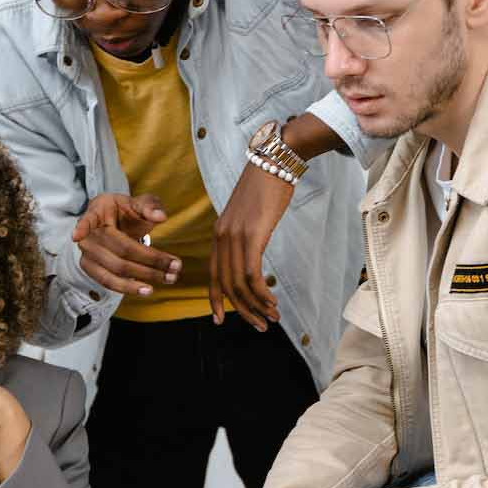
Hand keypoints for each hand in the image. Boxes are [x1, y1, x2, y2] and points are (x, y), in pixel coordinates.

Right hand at [71, 192, 180, 295]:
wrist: (113, 224)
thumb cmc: (125, 212)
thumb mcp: (137, 203)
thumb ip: (149, 206)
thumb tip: (160, 216)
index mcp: (98, 212)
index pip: (87, 219)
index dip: (82, 227)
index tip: (77, 236)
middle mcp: (88, 235)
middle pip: (119, 250)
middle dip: (150, 260)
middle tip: (175, 266)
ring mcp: (87, 254)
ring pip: (114, 270)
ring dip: (141, 278)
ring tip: (166, 280)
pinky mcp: (91, 269)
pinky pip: (108, 282)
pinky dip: (128, 287)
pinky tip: (146, 289)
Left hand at [210, 165, 292, 329]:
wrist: (274, 162)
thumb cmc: (266, 187)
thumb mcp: (249, 215)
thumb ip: (245, 235)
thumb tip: (252, 255)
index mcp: (219, 233)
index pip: (213, 274)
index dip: (215, 299)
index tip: (220, 319)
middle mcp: (222, 236)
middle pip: (226, 284)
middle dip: (242, 310)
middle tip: (259, 325)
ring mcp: (235, 236)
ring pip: (239, 283)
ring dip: (256, 305)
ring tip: (271, 318)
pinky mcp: (252, 235)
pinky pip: (252, 273)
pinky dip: (261, 293)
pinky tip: (272, 301)